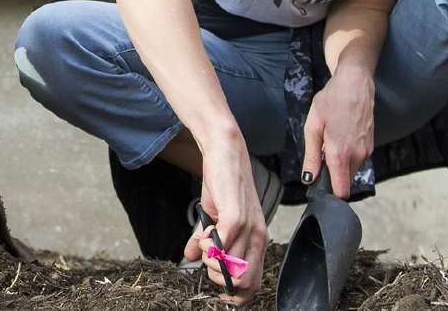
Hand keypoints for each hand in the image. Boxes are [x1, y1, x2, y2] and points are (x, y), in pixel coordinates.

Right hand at [181, 141, 266, 304]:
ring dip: (209, 259)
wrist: (224, 153)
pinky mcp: (235, 216)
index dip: (235, 293)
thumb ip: (204, 241)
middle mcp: (258, 237)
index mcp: (257, 241)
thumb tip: (189, 258)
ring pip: (230, 266)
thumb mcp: (214, 217)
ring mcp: (249, 228)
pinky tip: (204, 232)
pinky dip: (206, 245)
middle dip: (219, 278)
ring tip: (203, 239)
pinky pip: (220, 246)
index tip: (217, 287)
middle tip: (207, 258)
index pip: (254, 283)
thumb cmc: (222, 184)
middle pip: (244, 283)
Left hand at [301, 65, 374, 198]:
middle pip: (345, 181)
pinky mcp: (371, 145)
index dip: (330, 194)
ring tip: (330, 142)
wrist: (355, 84)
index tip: (319, 187)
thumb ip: (311, 156)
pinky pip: (357, 159)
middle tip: (320, 156)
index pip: (341, 191)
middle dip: (332, 175)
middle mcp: (357, 156)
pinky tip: (340, 136)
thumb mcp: (313, 126)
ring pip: (351, 170)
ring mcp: (367, 151)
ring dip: (340, 164)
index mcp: (340, 154)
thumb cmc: (331, 101)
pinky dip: (348, 155)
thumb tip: (309, 179)